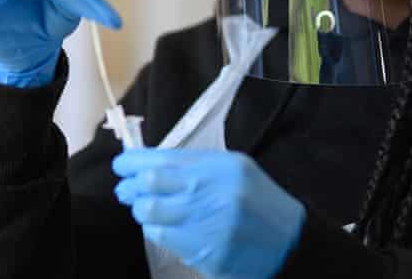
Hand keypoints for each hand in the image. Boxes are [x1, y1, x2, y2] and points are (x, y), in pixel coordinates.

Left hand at [113, 149, 305, 278]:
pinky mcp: (204, 251)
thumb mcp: (236, 170)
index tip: (121, 165)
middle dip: (130, 187)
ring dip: (142, 210)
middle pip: (149, 184)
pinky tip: (164, 227)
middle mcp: (211, 192)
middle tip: (126, 189)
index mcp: (220, 167)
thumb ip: (198, 165)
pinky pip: (163, 237)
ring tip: (146, 208)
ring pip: (149, 213)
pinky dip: (157, 230)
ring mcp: (207, 224)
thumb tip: (152, 164)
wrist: (290, 242)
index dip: (133, 162)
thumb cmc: (260, 202)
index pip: (163, 159)